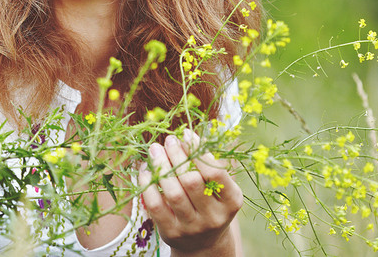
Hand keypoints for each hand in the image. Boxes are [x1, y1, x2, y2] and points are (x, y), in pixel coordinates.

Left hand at [139, 128, 241, 255]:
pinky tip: (146, 171)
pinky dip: (148, 184)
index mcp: (231, 201)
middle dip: (176, 155)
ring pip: (173, 192)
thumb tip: (187, 136)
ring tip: (155, 150)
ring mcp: (192, 227)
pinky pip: (156, 205)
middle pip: (191, 181)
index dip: (197, 150)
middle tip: (168, 140)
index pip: (214, 172)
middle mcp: (214, 216)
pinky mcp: (171, 232)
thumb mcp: (220, 188)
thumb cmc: (211, 204)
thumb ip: (208, 164)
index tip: (185, 133)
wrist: (203, 243)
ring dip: (160, 166)